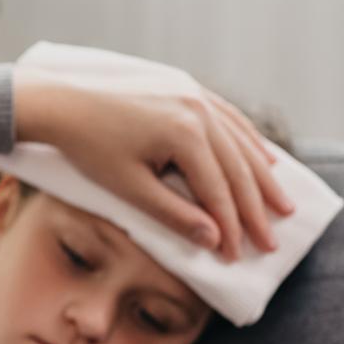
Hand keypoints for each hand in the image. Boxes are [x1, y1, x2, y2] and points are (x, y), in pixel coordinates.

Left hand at [14, 68, 294, 259]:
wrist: (61, 101)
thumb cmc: (89, 147)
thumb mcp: (129, 187)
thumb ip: (173, 214)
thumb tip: (213, 238)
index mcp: (185, 133)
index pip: (217, 190)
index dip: (230, 227)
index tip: (237, 257)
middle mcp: (198, 108)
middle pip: (237, 167)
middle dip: (256, 209)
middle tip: (271, 243)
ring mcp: (195, 93)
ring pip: (239, 141)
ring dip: (262, 176)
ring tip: (283, 206)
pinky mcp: (186, 86)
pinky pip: (228, 117)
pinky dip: (247, 142)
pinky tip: (263, 160)